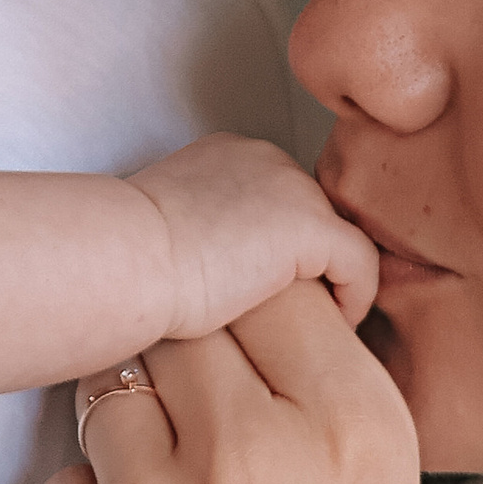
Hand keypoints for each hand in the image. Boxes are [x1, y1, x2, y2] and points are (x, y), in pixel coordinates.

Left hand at [37, 290, 435, 483]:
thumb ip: (324, 422)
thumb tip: (254, 318)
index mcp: (361, 437)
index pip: (271, 282)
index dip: (251, 306)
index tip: (248, 337)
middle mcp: (259, 458)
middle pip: (180, 318)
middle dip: (183, 352)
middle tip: (198, 418)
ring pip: (109, 389)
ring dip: (130, 425)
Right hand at [128, 134, 379, 336]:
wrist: (122, 259)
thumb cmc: (125, 260)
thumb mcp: (166, 234)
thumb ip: (201, 235)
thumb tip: (216, 275)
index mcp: (226, 156)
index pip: (276, 199)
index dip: (281, 247)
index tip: (272, 292)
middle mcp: (264, 159)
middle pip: (311, 214)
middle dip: (310, 263)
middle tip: (302, 312)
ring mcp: (290, 187)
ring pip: (338, 238)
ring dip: (330, 281)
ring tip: (317, 323)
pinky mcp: (310, 226)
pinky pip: (360, 263)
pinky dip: (355, 297)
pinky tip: (336, 326)